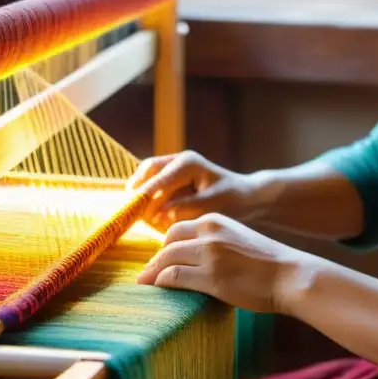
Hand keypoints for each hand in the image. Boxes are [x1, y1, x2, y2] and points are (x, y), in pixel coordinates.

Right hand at [128, 151, 267, 229]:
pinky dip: (149, 201)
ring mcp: (173, 170)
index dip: (146, 194)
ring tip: (143, 216)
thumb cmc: (232, 201)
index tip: (134, 209)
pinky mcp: (171, 181)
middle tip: (131, 212)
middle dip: (139, 190)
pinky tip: (152, 217)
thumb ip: (184, 209)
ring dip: (142, 196)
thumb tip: (159, 214)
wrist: (245, 198)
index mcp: (188, 163)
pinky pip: (152, 188)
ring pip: (147, 178)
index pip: (160, 177)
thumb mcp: (211, 206)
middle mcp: (177, 162)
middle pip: (147, 170)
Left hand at [135, 212, 311, 314]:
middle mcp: (209, 232)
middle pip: (167, 242)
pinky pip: (173, 277)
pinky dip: (162, 284)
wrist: (290, 275)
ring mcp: (209, 254)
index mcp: (216, 220)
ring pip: (166, 259)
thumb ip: (214, 242)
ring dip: (153, 273)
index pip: (177, 229)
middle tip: (149, 274)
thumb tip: (189, 258)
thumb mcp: (237, 239)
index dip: (166, 246)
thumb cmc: (266, 263)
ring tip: (146, 285)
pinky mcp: (210, 277)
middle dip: (155, 259)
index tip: (160, 260)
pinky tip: (160, 291)